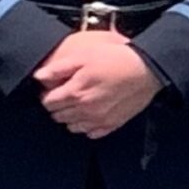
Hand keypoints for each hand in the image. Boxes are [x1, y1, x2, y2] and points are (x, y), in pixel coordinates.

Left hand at [33, 31, 160, 138]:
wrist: (149, 68)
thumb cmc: (117, 59)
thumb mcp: (84, 56)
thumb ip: (59, 68)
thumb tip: (39, 76)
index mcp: (75, 93)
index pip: (48, 103)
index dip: (48, 94)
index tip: (54, 88)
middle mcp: (85, 110)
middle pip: (58, 116)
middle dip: (59, 106)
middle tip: (68, 93)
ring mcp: (99, 120)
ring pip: (72, 127)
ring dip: (71, 117)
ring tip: (80, 103)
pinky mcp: (113, 124)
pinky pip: (91, 133)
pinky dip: (88, 126)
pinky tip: (93, 113)